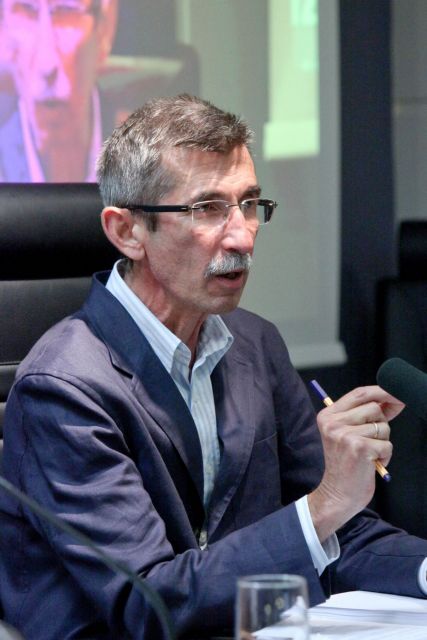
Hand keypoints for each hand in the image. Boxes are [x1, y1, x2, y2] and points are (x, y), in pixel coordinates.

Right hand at [307, 385, 403, 541]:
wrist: (336, 494)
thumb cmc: (344, 465)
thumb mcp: (345, 434)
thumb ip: (363, 415)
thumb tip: (390, 399)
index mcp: (328, 416)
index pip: (359, 393)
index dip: (381, 393)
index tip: (396, 396)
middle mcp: (334, 423)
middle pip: (374, 408)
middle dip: (381, 424)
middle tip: (371, 440)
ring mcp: (345, 435)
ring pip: (382, 427)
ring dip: (382, 442)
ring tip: (368, 454)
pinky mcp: (359, 448)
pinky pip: (387, 445)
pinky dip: (384, 456)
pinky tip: (371, 463)